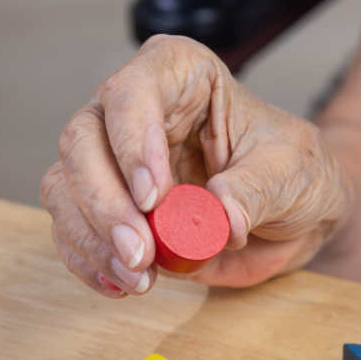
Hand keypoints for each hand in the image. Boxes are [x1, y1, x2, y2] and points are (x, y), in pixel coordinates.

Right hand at [40, 35, 350, 297]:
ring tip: (140, 277)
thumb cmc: (294, 174)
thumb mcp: (293, 173)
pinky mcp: (107, 209)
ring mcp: (112, 161)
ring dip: (93, 238)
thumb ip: (255, 189)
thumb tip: (219, 215)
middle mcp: (132, 111)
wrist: (295, 218)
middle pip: (83, 141)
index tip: (154, 197)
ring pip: (65, 187)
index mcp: (180, 76)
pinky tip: (123, 283)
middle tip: (141, 251)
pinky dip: (92, 262)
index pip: (134, 91)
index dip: (133, 142)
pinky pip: (73, 232)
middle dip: (105, 203)